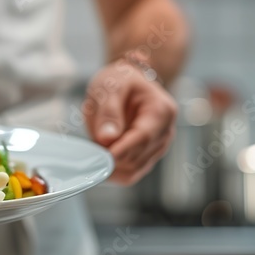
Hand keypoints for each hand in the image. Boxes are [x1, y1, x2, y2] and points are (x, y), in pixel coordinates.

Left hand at [83, 60, 176, 184]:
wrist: (128, 82)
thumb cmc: (121, 81)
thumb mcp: (110, 87)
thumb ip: (108, 112)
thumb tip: (107, 139)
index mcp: (161, 111)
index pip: (143, 138)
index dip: (121, 151)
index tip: (100, 158)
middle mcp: (165, 133)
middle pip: (137, 158)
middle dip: (111, 157)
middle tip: (89, 146)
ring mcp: (158, 148)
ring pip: (132, 171)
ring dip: (110, 164)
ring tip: (96, 143)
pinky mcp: (147, 158)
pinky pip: (129, 174)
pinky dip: (112, 169)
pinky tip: (101, 155)